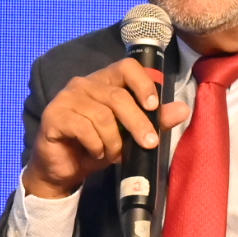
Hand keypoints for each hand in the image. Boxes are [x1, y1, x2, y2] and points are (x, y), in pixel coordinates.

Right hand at [22, 59, 190, 198]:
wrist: (65, 169)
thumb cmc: (97, 146)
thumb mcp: (129, 135)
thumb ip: (154, 121)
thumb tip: (183, 110)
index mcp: (104, 81)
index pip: (126, 67)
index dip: (143, 84)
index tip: (154, 107)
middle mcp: (84, 83)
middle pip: (118, 96)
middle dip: (137, 122)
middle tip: (149, 143)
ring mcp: (67, 98)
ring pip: (102, 115)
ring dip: (114, 141)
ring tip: (114, 154)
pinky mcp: (54, 116)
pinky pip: (83, 128)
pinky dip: (96, 145)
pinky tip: (96, 153)